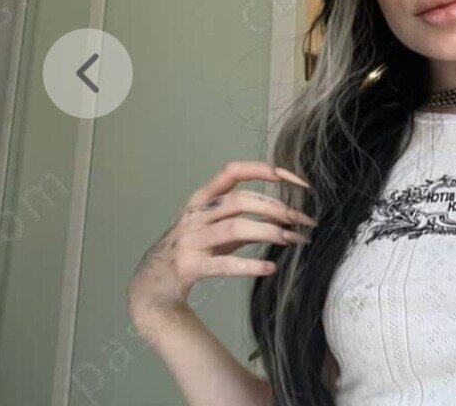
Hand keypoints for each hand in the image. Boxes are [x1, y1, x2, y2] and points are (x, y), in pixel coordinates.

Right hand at [126, 161, 314, 323]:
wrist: (151, 285)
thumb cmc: (193, 249)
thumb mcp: (218, 227)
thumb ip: (247, 217)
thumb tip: (287, 213)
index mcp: (201, 198)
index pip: (233, 171)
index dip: (264, 170)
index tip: (295, 180)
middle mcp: (195, 214)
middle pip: (240, 200)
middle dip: (276, 207)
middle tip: (304, 220)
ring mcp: (191, 240)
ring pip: (235, 227)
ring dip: (270, 232)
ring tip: (295, 240)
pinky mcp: (190, 266)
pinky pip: (224, 264)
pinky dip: (250, 265)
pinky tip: (271, 268)